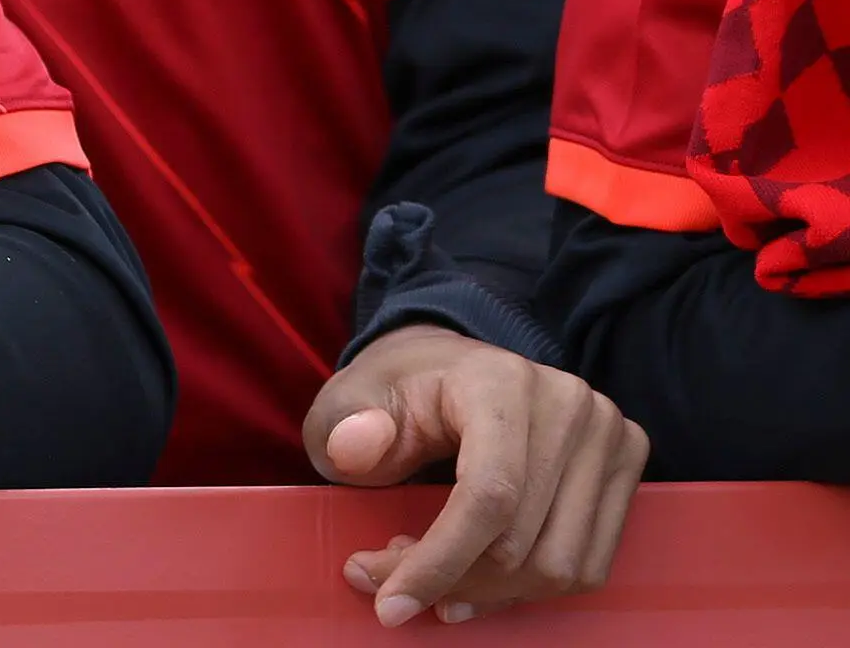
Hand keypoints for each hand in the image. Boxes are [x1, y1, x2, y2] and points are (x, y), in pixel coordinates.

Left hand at [304, 326, 648, 625]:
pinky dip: (528, 589)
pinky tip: (478, 578)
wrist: (451, 367)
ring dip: (489, 593)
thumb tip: (356, 449)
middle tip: (391, 585)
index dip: (439, 561)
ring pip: (559, 566)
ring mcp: (609, 437)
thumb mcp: (351, 395)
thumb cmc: (398, 388)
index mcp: (501, 381)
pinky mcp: (626, 469)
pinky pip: (586, 565)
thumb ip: (344, 425)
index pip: (489, 495)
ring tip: (433, 577)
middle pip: (522, 541)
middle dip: (451, 581)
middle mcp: (570, 406)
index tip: (387, 603)